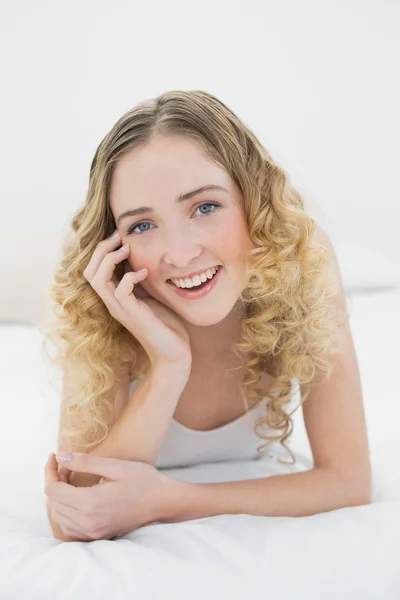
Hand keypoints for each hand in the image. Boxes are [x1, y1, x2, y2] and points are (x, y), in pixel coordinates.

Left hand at [44, 452, 176, 540]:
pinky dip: (68, 512)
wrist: (164, 502)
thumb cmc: (143, 480)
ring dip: (60, 497)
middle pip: (54, 503)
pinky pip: (71, 527)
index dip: (50, 471)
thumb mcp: (114, 466)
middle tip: (68, 464)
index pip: (53, 490)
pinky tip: (79, 498)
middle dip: (56, 480)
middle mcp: (88, 522)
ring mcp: (93, 531)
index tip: (55, 456)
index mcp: (90, 503)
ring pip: (59, 516)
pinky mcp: (98, 535)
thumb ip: (84, 462)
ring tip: (73, 480)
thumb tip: (60, 457)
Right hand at [83, 230, 191, 367]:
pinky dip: (130, 277)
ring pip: (97, 280)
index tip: (120, 236)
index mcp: (115, 297)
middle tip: (119, 237)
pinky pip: (120, 291)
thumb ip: (143, 280)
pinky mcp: (133, 316)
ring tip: (128, 249)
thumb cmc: (166, 326)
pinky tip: (145, 272)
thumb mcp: (152, 295)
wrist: (175, 354)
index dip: (103, 251)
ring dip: (111, 259)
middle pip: (89, 271)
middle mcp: (113, 303)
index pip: (94, 270)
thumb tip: (144, 258)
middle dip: (102, 250)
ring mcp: (120, 310)